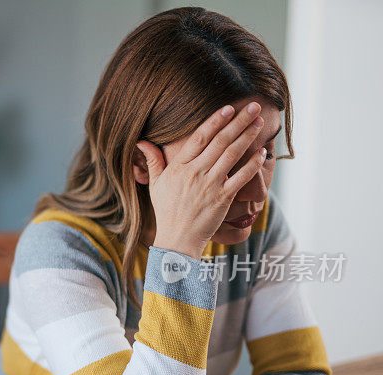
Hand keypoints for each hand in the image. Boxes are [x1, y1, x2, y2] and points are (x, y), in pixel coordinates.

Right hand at [136, 102, 267, 258]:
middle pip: (220, 141)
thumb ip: (152, 161)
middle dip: (238, 122)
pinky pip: (241, 177)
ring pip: (232, 155)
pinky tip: (262, 152)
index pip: (199, 138)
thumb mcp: (155, 184)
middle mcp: (195, 173)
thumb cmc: (166, 211)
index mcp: (178, 167)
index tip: (228, 108)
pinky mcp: (223, 198)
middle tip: (253, 106)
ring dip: (248, 136)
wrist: (177, 239)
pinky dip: (253, 164)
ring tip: (259, 122)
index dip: (215, 121)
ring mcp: (210, 185)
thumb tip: (141, 142)